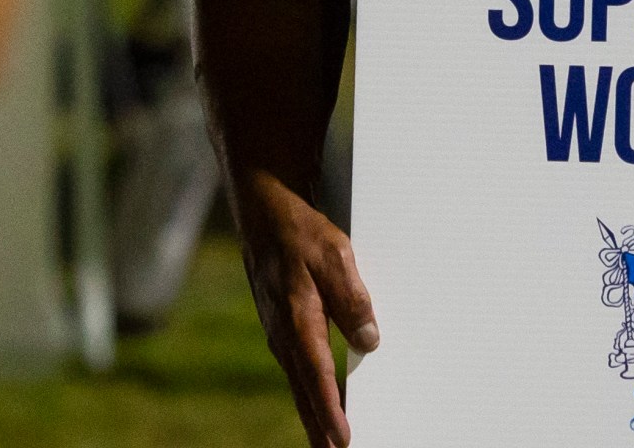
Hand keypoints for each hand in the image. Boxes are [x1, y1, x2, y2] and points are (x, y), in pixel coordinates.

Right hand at [231, 171, 378, 447]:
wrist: (264, 210)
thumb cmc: (300, 230)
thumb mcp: (335, 255)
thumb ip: (352, 298)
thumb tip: (369, 339)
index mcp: (297, 318)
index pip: (318, 376)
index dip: (331, 410)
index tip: (343, 438)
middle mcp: (283, 332)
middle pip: (304, 391)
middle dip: (319, 426)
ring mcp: (278, 330)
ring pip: (298, 382)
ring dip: (312, 414)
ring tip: (326, 442)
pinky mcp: (280, 325)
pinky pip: (296, 368)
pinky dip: (307, 391)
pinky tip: (314, 398)